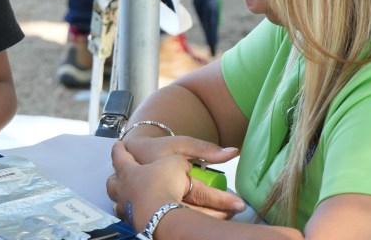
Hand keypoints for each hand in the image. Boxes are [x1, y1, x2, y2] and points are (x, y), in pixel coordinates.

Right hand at [117, 136, 243, 218]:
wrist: (132, 157)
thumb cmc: (159, 149)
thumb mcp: (181, 144)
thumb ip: (206, 150)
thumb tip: (234, 152)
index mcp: (166, 173)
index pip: (199, 192)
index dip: (221, 199)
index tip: (239, 204)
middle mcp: (156, 192)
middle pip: (190, 211)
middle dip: (215, 215)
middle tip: (234, 213)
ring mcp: (148, 206)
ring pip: (179, 221)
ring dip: (200, 222)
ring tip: (222, 222)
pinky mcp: (144, 215)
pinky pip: (169, 224)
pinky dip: (184, 225)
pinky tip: (199, 226)